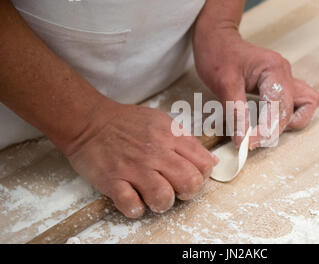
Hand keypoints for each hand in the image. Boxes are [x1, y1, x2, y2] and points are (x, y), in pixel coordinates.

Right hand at [64, 102, 217, 217]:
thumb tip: (211, 161)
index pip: (203, 163)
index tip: (192, 177)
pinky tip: (135, 199)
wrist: (89, 122)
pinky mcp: (112, 181)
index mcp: (169, 136)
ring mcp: (133, 167)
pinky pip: (132, 206)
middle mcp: (155, 152)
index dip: (202, 175)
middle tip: (177, 190)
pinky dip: (136, 209)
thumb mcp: (162, 121)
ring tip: (155, 197)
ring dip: (163, 203)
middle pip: (189, 182)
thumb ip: (187, 141)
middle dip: (188, 192)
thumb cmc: (126, 123)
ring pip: (164, 197)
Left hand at [194, 29, 318, 148]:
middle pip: (296, 110)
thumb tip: (242, 141)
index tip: (247, 143)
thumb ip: (236, 113)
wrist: (217, 38)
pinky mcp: (281, 85)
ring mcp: (286, 79)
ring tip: (264, 129)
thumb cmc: (218, 55)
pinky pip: (296, 103)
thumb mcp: (223, 84)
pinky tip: (267, 121)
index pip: (280, 108)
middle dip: (276, 129)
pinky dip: (286, 116)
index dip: (266, 130)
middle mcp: (285, 74)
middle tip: (252, 139)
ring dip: (290, 122)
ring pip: (306, 106)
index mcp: (274, 70)